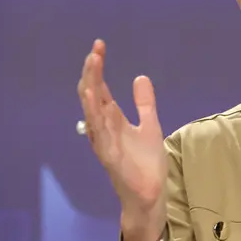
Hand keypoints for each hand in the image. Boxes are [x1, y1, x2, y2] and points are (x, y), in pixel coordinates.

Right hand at [77, 39, 167, 240]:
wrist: (149, 194)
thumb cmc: (146, 163)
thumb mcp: (150, 125)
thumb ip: (144, 103)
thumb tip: (140, 77)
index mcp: (112, 119)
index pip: (101, 88)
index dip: (98, 68)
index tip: (99, 46)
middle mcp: (103, 127)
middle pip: (92, 94)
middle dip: (92, 71)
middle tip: (95, 50)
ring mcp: (104, 140)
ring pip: (91, 109)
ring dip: (91, 86)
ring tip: (91, 64)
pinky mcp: (109, 154)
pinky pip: (98, 131)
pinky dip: (93, 113)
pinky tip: (92, 97)